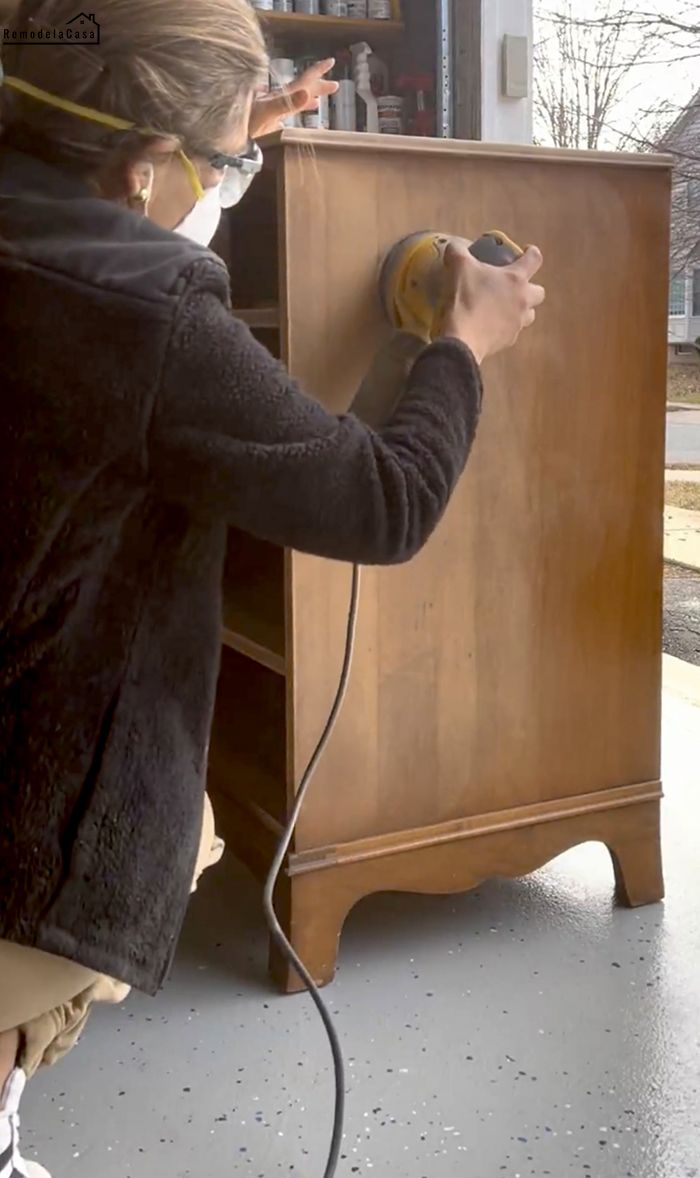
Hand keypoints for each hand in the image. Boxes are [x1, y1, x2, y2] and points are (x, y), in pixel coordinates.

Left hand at [249, 59, 338, 138]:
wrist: (226, 135)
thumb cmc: (245, 124)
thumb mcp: (267, 113)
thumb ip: (286, 103)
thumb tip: (308, 93)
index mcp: (281, 97)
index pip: (304, 82)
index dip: (317, 72)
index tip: (331, 61)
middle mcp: (278, 102)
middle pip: (303, 90)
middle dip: (319, 86)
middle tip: (335, 85)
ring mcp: (272, 112)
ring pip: (295, 102)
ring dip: (309, 100)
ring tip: (321, 101)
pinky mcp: (266, 122)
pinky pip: (286, 115)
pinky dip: (293, 115)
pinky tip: (293, 119)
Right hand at [440, 242, 544, 363]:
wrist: (463, 340)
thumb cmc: (466, 298)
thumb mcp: (459, 268)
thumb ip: (458, 252)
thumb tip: (454, 246)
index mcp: (516, 278)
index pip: (534, 259)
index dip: (532, 253)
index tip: (527, 251)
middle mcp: (523, 300)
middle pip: (539, 292)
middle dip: (530, 288)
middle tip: (514, 286)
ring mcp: (518, 323)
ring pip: (530, 314)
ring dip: (522, 309)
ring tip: (505, 308)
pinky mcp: (509, 340)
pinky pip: (513, 331)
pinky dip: (506, 327)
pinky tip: (492, 326)